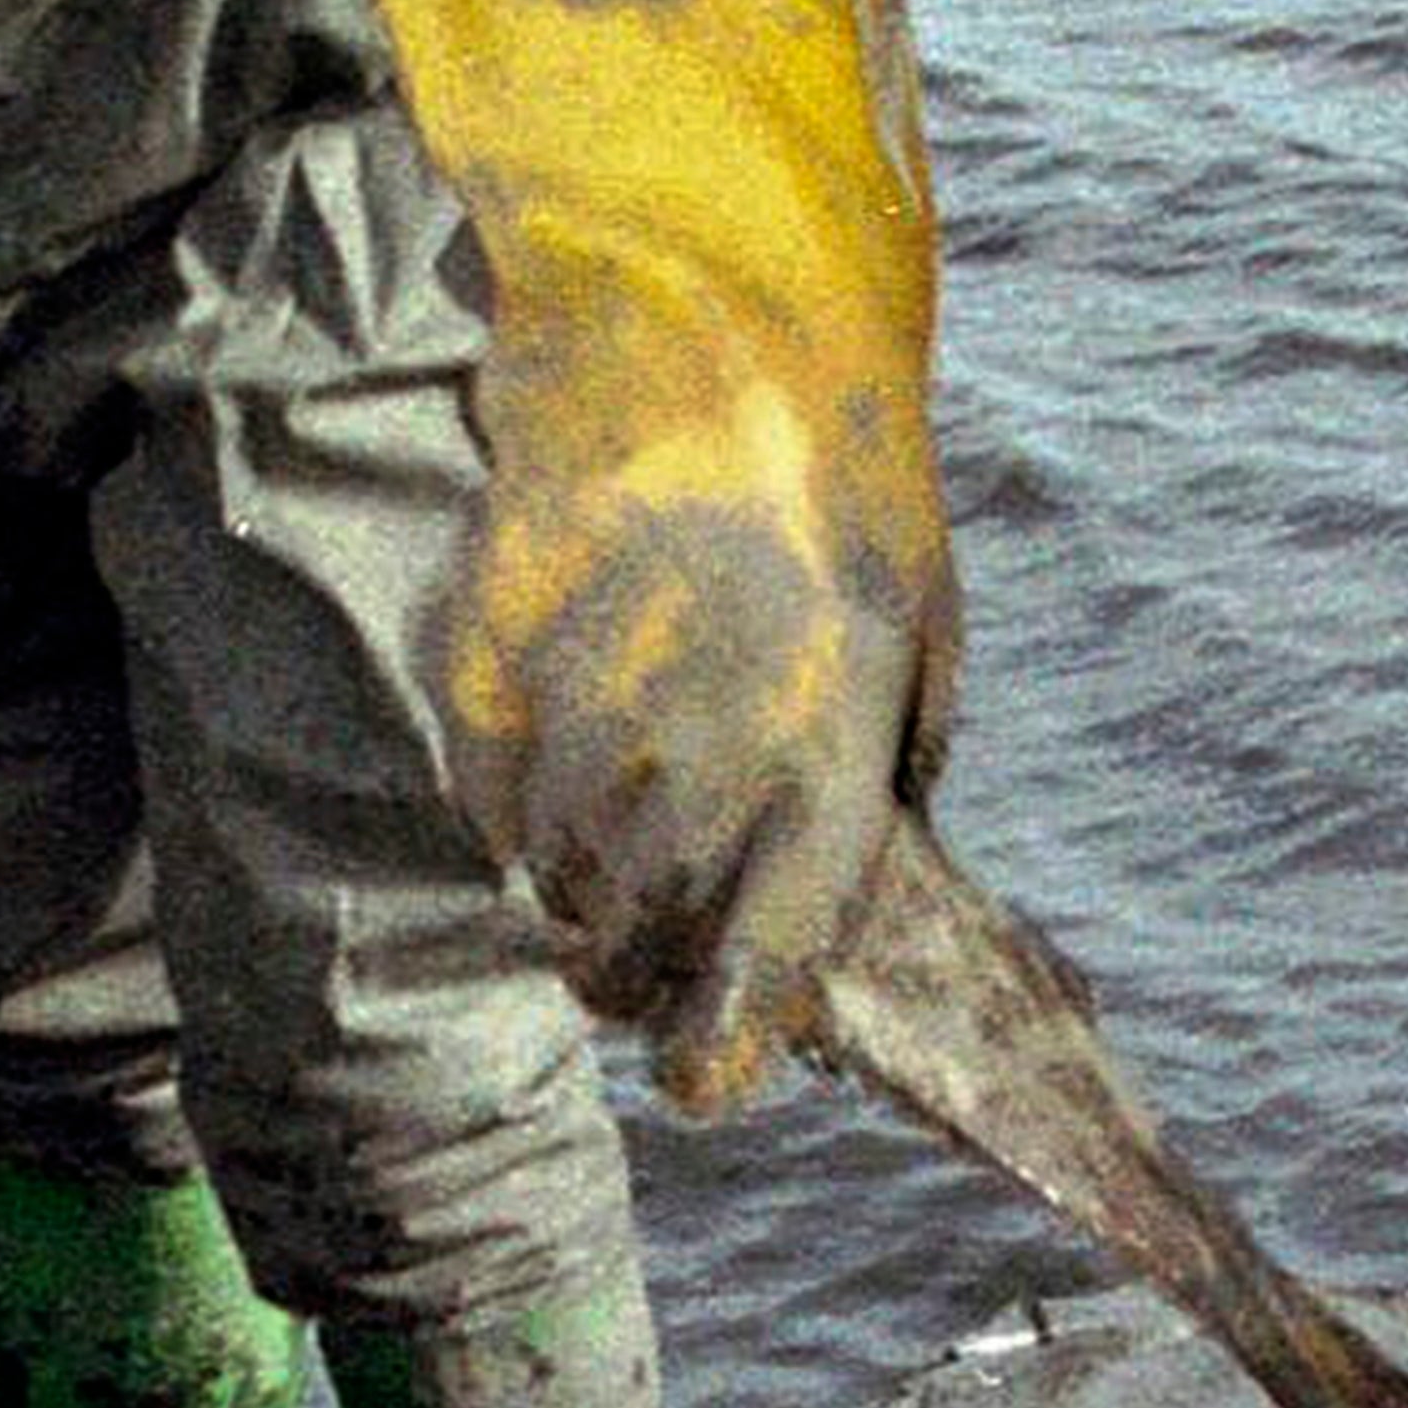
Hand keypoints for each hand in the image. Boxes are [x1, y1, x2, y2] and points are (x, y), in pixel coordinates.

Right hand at [443, 327, 948, 1116]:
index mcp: (827, 745)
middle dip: (644, 981)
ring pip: (556, 883)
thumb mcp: (920, 620)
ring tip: (603, 868)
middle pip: (644, 941)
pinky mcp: (490, 658)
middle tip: (645, 976)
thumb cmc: (840, 479)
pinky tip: (550, 778)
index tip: (705, 1083)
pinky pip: (487, 796)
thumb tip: (848, 884)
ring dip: (578, 904)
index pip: (767, 954)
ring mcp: (582, 704)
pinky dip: (514, 815)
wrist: (704, 324)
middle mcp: (698, 743)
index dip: (727, 1042)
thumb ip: (890, 764)